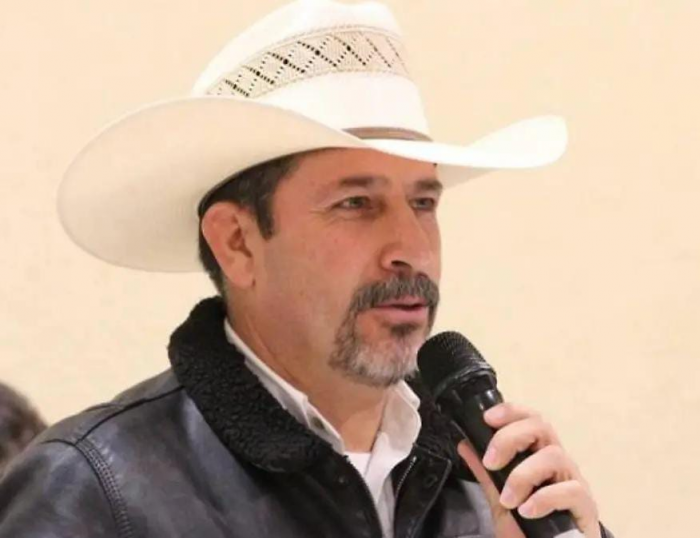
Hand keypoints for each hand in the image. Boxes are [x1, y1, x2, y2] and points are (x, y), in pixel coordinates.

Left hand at [457, 402, 600, 537]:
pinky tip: (527, 511)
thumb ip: (485, 473)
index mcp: (538, 455)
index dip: (511, 412)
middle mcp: (558, 463)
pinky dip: (544, 498)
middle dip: (510, 438)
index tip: (488, 419)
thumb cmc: (528, 528)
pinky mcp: (586, 507)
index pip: (530, 419)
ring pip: (554, 456)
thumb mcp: (499, 498)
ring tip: (508, 500)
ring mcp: (573, 482)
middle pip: (542, 427)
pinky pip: (571, 490)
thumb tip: (465, 444)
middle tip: (490, 462)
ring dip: (523, 475)